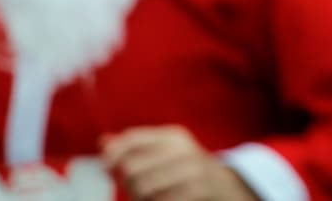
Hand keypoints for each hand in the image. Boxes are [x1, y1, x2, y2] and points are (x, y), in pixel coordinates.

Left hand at [101, 126, 256, 200]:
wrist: (228, 187)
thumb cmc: (187, 171)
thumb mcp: (167, 153)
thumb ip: (136, 147)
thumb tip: (103, 141)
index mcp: (174, 137)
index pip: (132, 139)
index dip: (113, 153)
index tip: (106, 166)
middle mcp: (183, 150)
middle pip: (132, 168)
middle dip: (127, 183)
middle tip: (133, 189)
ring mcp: (191, 171)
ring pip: (143, 188)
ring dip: (139, 198)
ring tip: (148, 197)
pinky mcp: (197, 190)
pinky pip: (160, 200)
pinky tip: (161, 200)